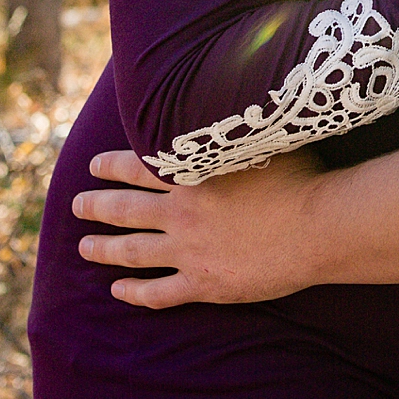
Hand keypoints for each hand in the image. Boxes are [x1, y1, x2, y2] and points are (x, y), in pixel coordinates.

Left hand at [74, 149, 326, 308]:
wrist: (320, 227)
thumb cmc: (301, 177)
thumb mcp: (263, 140)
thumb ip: (235, 132)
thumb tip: (227, 105)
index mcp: (194, 176)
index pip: (138, 168)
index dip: (110, 166)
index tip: (93, 166)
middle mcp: (183, 214)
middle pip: (126, 210)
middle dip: (96, 206)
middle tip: (78, 205)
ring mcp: (191, 252)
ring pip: (133, 252)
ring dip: (104, 249)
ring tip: (85, 246)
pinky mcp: (205, 284)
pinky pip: (159, 293)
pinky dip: (135, 293)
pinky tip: (119, 291)